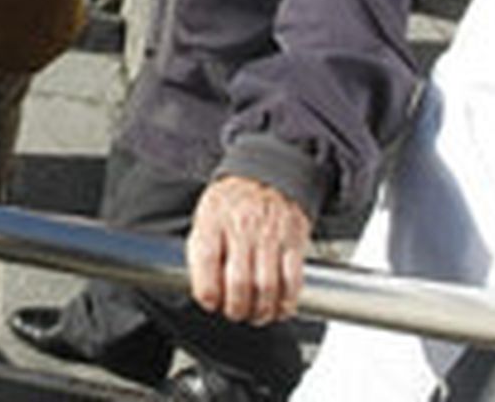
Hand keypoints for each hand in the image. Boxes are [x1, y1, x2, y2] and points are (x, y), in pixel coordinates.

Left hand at [186, 175, 310, 325]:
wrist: (267, 177)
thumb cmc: (232, 203)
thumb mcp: (205, 216)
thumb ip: (200, 249)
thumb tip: (201, 288)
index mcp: (214, 220)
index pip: (206, 259)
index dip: (206, 289)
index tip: (209, 302)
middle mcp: (242, 227)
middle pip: (239, 280)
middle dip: (235, 307)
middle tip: (233, 312)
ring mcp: (270, 235)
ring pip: (267, 286)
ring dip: (260, 310)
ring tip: (255, 315)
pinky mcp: (294, 242)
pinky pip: (293, 279)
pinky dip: (287, 301)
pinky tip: (279, 308)